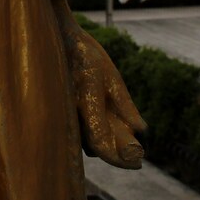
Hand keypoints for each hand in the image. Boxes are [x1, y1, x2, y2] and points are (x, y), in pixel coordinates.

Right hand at [56, 0, 145, 168]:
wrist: (58, 37)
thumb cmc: (86, 54)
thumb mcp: (112, 76)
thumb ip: (125, 105)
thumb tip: (141, 130)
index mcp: (87, 103)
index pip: (102, 144)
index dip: (120, 158)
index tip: (138, 162)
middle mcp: (72, 113)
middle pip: (94, 148)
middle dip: (116, 153)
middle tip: (135, 152)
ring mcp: (66, 113)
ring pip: (85, 141)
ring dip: (104, 144)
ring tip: (123, 136)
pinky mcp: (64, 109)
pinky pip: (79, 131)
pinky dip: (94, 134)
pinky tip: (106, 124)